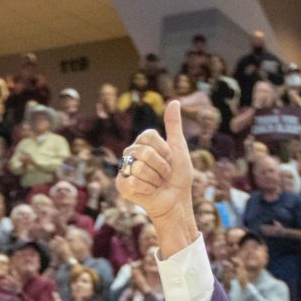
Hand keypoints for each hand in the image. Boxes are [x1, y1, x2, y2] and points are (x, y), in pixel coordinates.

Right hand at [119, 99, 198, 248]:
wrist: (177, 200)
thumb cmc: (178, 176)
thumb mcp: (178, 147)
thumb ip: (174, 125)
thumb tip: (174, 101)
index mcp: (142, 143)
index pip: (148, 136)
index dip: (164, 150)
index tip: (169, 159)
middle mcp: (131, 154)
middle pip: (143, 152)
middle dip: (161, 166)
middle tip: (164, 175)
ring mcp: (125, 169)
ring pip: (139, 167)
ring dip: (155, 178)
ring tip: (157, 183)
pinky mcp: (121, 185)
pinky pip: (133, 181)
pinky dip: (147, 188)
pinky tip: (149, 192)